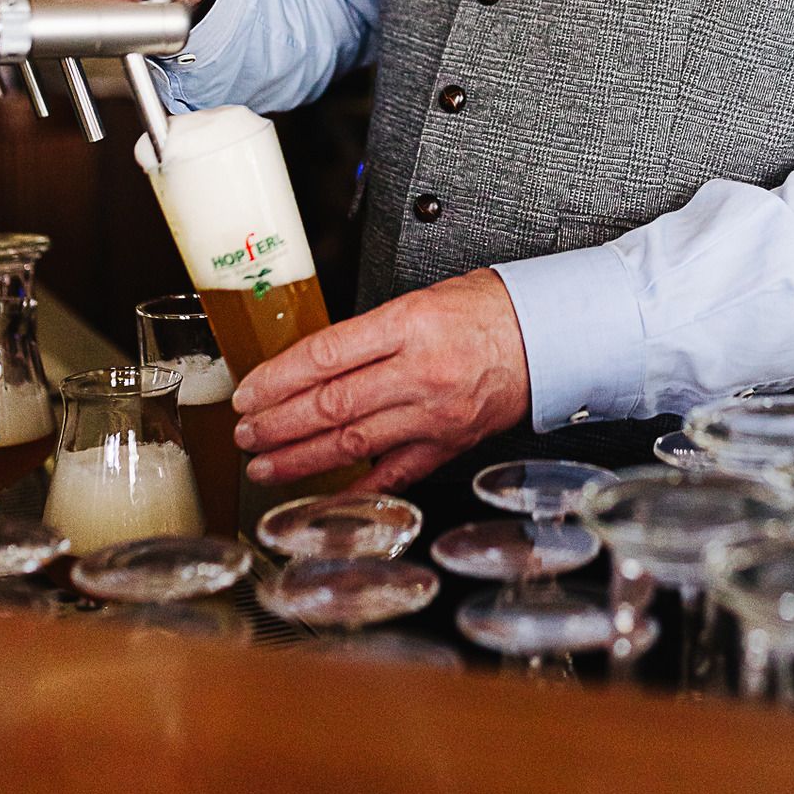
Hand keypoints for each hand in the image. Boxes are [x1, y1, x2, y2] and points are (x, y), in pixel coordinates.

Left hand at [231, 269, 531, 490]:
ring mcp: (433, 414)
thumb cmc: (489, 309)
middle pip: (331, 404)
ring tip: (265, 466)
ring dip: (300, 459)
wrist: (549, 336)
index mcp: (410, 324)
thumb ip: (371, 332)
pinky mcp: (447, 444)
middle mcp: (419, 372)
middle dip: (277, 424)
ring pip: (353, 442)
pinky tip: (322, 495)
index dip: (278, 379)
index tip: (249, 392)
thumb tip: (315, 362)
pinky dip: (354, 488)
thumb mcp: (423, 298)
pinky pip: (393, 473)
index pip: (326, 356)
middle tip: (244, 433)